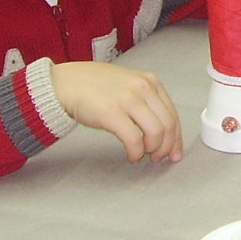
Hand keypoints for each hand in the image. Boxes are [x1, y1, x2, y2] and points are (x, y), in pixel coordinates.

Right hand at [53, 61, 182, 163]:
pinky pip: (134, 139)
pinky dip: (136, 152)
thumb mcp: (128, 85)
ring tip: (143, 155)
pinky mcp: (112, 112)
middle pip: (168, 124)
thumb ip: (145, 101)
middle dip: (166, 146)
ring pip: (156, 133)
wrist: (64, 84)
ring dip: (153, 150)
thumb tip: (161, 129)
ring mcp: (128, 99)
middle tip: (157, 157)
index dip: (175, 137)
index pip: (173, 114)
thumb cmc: (93, 86)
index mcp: (150, 82)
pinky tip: (131, 155)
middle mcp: (143, 88)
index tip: (174, 151)